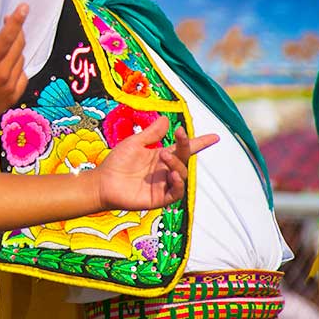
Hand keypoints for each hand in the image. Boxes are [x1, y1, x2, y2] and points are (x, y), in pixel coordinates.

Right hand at [0, 4, 28, 136]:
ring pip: (21, 60)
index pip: (7, 37)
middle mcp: (2, 75)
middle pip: (18, 46)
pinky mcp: (12, 98)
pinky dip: (18, 66)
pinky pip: (22, 76)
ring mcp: (9, 88)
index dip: (16, 21)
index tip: (24, 7)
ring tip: (5, 45)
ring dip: (17, 49)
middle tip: (9, 22)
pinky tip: (10, 64)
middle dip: (16, 31)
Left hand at [93, 121, 217, 210]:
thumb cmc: (117, 162)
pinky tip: (171, 174)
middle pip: (184, 158)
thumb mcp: (134, 143)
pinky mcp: (159, 198)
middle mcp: (165, 170)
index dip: (200, 143)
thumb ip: (151, 133)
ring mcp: (163, 184)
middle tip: (179, 135)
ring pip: (181, 175)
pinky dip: (177, 184)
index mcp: (162, 156)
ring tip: (164, 156)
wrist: (102, 182)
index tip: (215, 136)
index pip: (184, 148)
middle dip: (186, 146)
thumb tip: (167, 120)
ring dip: (177, 164)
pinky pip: (175, 193)